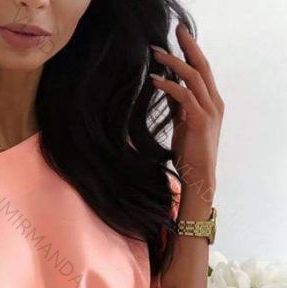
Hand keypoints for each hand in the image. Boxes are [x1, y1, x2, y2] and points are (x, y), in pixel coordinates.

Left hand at [150, 22, 223, 198]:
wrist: (199, 176)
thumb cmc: (190, 153)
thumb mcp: (183, 123)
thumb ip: (178, 104)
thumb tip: (165, 85)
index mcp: (212, 102)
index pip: (203, 70)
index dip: (192, 51)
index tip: (180, 36)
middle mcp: (215, 102)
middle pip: (202, 66)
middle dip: (189, 45)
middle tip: (176, 28)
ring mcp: (210, 111)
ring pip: (193, 77)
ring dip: (174, 62)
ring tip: (156, 53)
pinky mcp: (200, 121)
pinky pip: (185, 96)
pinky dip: (169, 86)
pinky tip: (155, 80)